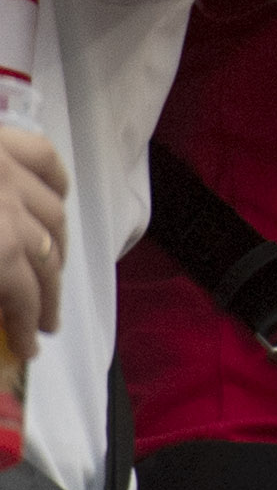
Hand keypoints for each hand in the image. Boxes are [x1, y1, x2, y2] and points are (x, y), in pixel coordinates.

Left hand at [0, 125, 66, 364]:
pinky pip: (45, 161)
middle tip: (46, 322)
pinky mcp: (2, 139)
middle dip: (49, 295)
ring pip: (54, 212)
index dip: (26, 327)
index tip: (30, 350)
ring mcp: (8, 167)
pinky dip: (57, 184)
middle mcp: (11, 206)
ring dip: (58, 246)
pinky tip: (57, 202)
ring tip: (53, 271)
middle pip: (45, 257)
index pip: (21, 295)